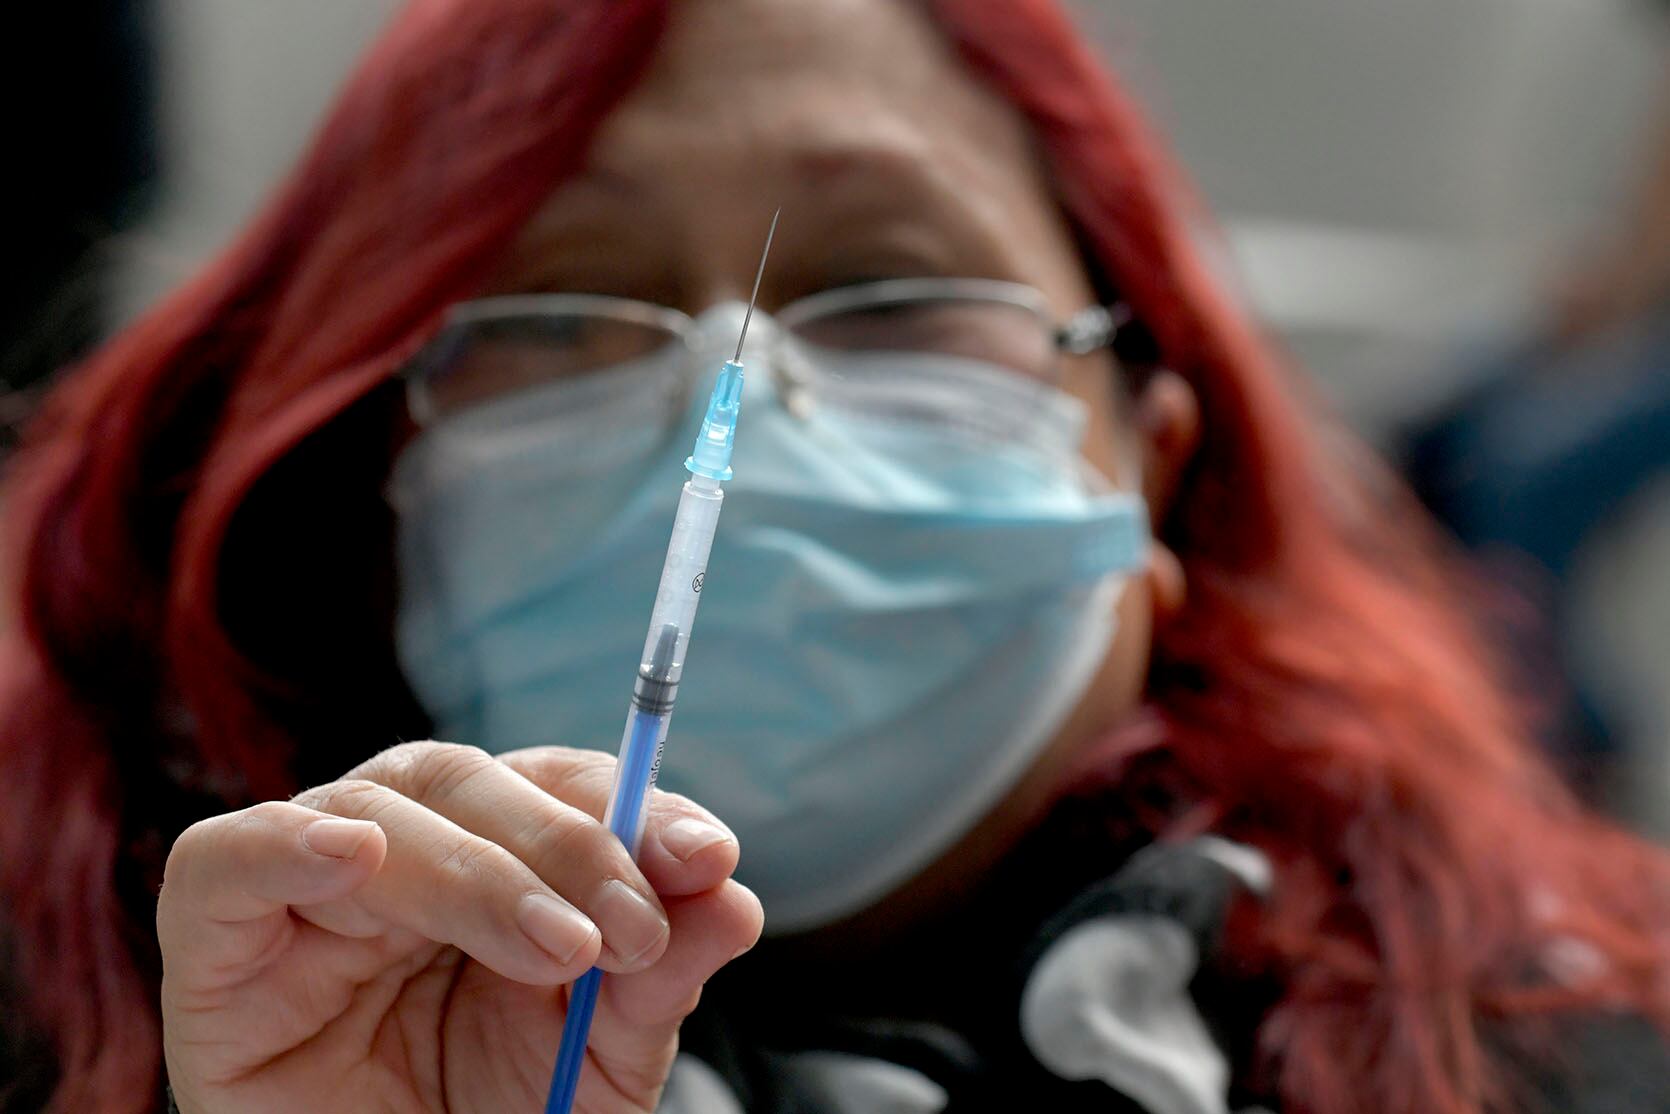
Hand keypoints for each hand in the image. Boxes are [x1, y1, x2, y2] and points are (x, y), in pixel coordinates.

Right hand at [157, 742, 761, 1113]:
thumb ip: (659, 976)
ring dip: (478, 869)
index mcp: (494, 860)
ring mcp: (309, 891)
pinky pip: (224, 862)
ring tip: (560, 948)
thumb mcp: (600, 1058)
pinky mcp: (218, 945)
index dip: (632, 806)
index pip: (559, 786)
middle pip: (472, 780)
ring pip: (379, 808)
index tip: (705, 857)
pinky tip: (349, 853)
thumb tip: (734, 898)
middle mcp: (404, 853)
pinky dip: (284, 844)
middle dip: (569, 843)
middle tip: (632, 926)